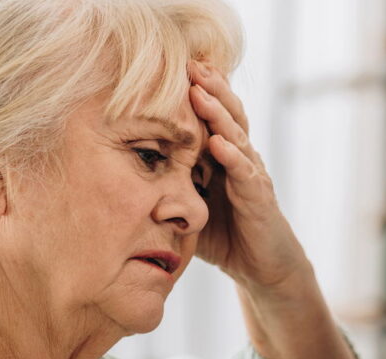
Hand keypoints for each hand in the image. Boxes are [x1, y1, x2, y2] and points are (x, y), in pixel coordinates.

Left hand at [188, 61, 308, 293]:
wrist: (262, 267)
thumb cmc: (225, 235)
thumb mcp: (188, 206)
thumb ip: (166, 186)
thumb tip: (124, 177)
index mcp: (223, 157)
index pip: (211, 116)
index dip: (198, 92)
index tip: (175, 68)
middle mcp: (240, 159)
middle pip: (227, 115)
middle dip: (210, 88)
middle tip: (190, 64)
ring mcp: (252, 176)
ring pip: (237, 136)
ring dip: (219, 114)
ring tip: (201, 92)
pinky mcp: (260, 199)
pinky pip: (246, 174)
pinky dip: (233, 157)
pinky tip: (219, 143)